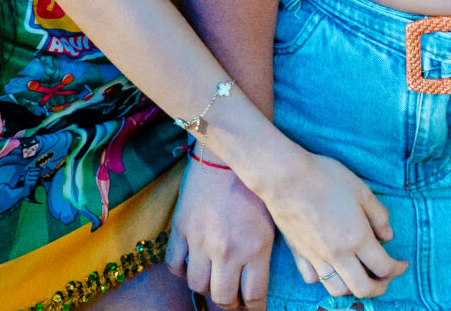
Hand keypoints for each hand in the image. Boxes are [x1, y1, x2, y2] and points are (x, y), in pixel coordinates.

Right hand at [169, 160, 274, 310]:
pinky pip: (175, 266)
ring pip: (198, 286)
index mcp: (256, 248)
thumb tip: (272, 280)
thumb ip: (275, 252)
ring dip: (207, 288)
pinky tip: (191, 267)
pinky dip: (182, 272)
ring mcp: (201, 243)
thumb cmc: (257, 185)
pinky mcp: (180, 231)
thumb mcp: (276, 219)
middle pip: (223, 298)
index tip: (253, 309)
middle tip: (233, 301)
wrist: (227, 155)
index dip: (254, 308)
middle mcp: (227, 251)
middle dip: (230, 305)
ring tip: (214, 282)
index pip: (254, 296)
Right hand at [250, 148, 407, 299]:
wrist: (286, 178)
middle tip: (386, 278)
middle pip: (362, 288)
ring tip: (360, 275)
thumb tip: (388, 236)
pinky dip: (324, 279)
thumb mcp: (363, 191)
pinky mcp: (298, 254)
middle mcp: (337, 254)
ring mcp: (316, 257)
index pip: (383, 267)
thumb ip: (379, 216)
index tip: (403, 264)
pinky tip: (331, 267)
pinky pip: (312, 278)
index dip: (398, 269)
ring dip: (352, 288)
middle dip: (379, 288)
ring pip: (336, 289)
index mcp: (357, 239)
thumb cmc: (327, 179)